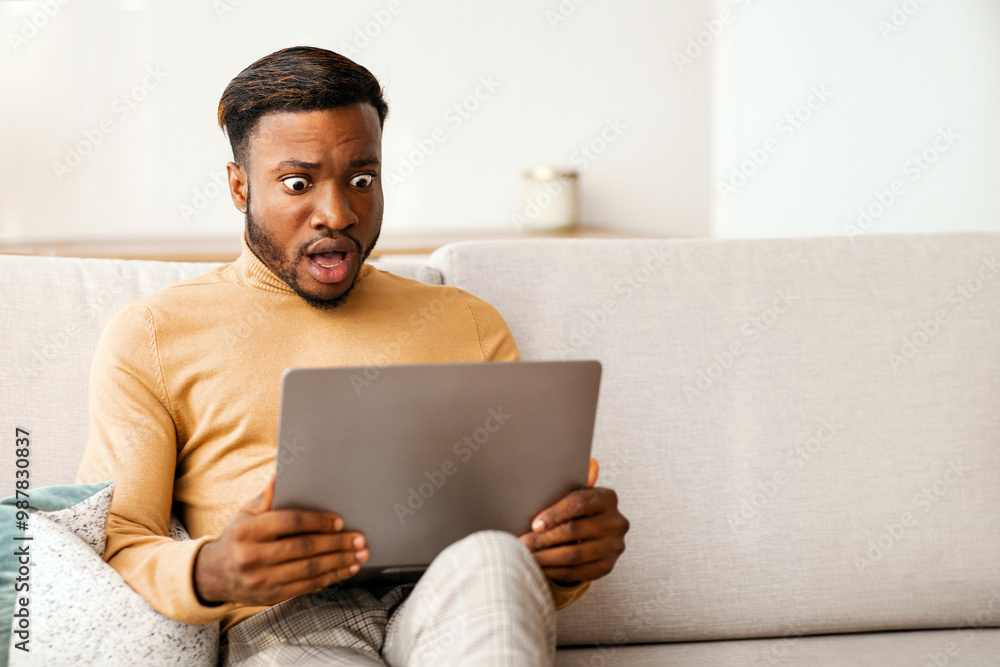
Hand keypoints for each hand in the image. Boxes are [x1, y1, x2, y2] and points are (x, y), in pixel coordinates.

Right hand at [193, 475, 368, 605]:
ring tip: (359, 555)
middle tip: (359, 539)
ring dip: (339, 562)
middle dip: (336, 543)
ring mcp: (261, 579)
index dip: (317, 521)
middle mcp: (252, 557)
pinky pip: (306, 586)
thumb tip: (280, 474)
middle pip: (304, 548)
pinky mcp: (271, 596)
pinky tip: (345, 570)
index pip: (289, 522)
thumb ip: (267, 496)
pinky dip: (330, 577)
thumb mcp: (246, 513)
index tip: (339, 521)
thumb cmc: (239, 536)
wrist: (216, 574)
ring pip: (309, 570)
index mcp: (247, 531)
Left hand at [518, 458, 628, 585]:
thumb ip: (578, 478)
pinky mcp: (607, 567)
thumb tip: (591, 463)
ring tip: (526, 555)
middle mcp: (616, 523)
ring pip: (574, 555)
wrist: (594, 534)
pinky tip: (539, 567)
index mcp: (608, 498)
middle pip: (574, 531)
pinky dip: (555, 571)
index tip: (534, 524)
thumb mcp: (577, 491)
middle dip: (543, 538)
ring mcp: (614, 547)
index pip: (579, 504)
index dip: (554, 514)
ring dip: (545, 557)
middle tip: (521, 542)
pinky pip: (577, 572)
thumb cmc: (578, 508)